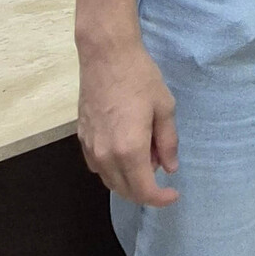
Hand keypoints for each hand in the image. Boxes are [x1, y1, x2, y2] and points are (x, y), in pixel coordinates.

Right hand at [77, 40, 178, 205]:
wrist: (106, 56)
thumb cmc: (140, 78)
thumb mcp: (164, 107)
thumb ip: (167, 142)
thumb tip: (169, 168)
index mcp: (129, 150)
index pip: (144, 191)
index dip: (160, 199)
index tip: (173, 194)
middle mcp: (105, 156)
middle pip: (124, 191)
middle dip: (145, 191)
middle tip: (162, 169)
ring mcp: (90, 149)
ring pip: (109, 181)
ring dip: (129, 180)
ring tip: (147, 154)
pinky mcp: (81, 139)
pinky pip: (98, 167)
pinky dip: (114, 169)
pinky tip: (126, 150)